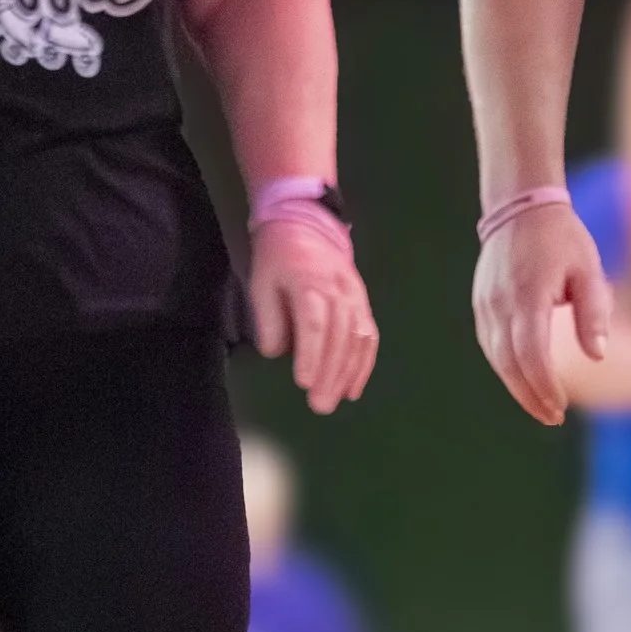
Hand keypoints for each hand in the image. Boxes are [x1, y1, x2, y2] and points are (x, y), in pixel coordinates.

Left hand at [251, 217, 377, 416]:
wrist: (308, 226)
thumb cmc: (278, 258)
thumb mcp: (261, 282)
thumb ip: (269, 318)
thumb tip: (278, 353)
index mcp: (309, 282)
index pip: (314, 322)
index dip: (311, 353)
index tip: (303, 382)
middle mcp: (339, 290)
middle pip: (339, 336)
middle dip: (331, 373)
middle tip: (320, 405)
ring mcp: (356, 297)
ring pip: (358, 339)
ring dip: (348, 373)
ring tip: (336, 400)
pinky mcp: (364, 303)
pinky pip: (369, 336)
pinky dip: (364, 364)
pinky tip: (354, 388)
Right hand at [473, 203, 611, 424]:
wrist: (519, 208)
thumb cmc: (562, 239)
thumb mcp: (589, 270)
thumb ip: (593, 313)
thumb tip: (598, 355)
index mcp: (528, 295)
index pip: (532, 354)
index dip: (545, 386)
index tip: (561, 407)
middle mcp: (500, 304)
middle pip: (509, 364)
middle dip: (531, 396)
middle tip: (553, 417)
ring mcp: (486, 305)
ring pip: (496, 359)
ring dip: (517, 387)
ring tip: (542, 405)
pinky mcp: (480, 305)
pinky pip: (490, 345)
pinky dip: (506, 368)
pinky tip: (524, 379)